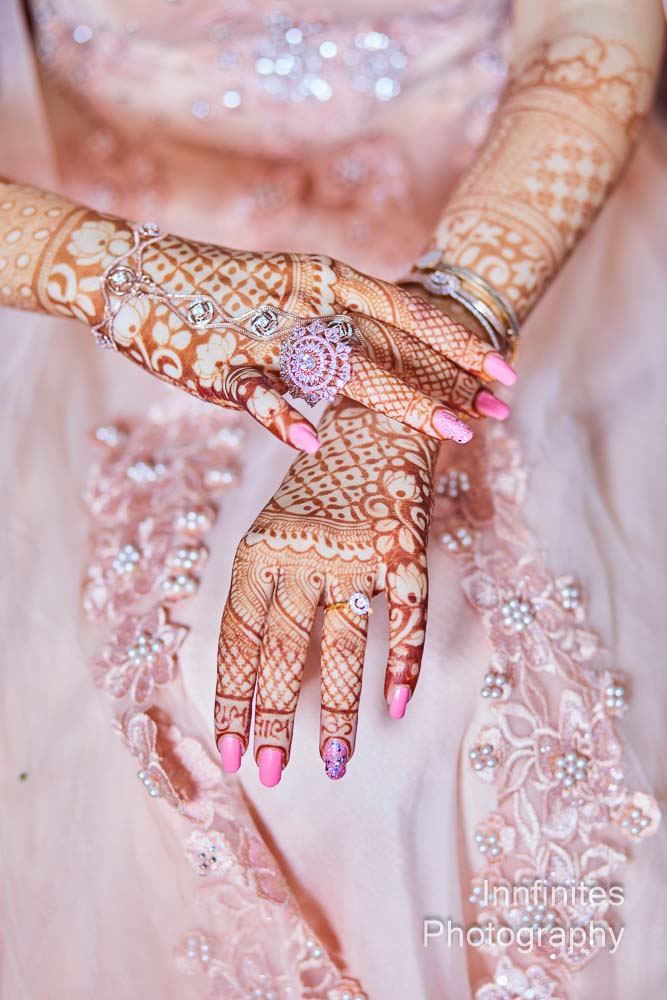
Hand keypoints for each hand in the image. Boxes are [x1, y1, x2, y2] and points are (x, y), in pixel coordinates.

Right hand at [0, 182, 513, 450]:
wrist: (134, 272)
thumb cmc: (221, 291)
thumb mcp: (290, 292)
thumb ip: (338, 320)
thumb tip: (388, 355)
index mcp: (326, 278)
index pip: (406, 309)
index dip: (459, 340)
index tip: (504, 368)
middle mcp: (306, 300)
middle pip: (391, 343)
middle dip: (451, 379)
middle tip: (499, 410)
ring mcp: (264, 332)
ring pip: (343, 368)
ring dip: (402, 399)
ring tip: (451, 431)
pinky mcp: (218, 364)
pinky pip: (256, 393)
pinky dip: (282, 416)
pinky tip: (313, 440)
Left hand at [214, 395, 438, 784]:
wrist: (375, 414)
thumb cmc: (321, 486)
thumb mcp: (274, 529)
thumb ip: (264, 593)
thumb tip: (258, 676)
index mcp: (257, 550)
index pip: (236, 638)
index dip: (232, 698)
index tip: (229, 751)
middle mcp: (300, 551)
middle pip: (281, 651)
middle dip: (273, 720)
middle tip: (269, 775)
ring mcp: (354, 549)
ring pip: (342, 644)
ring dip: (338, 710)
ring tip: (332, 763)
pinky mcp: (405, 544)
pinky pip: (407, 616)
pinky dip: (405, 661)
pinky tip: (398, 705)